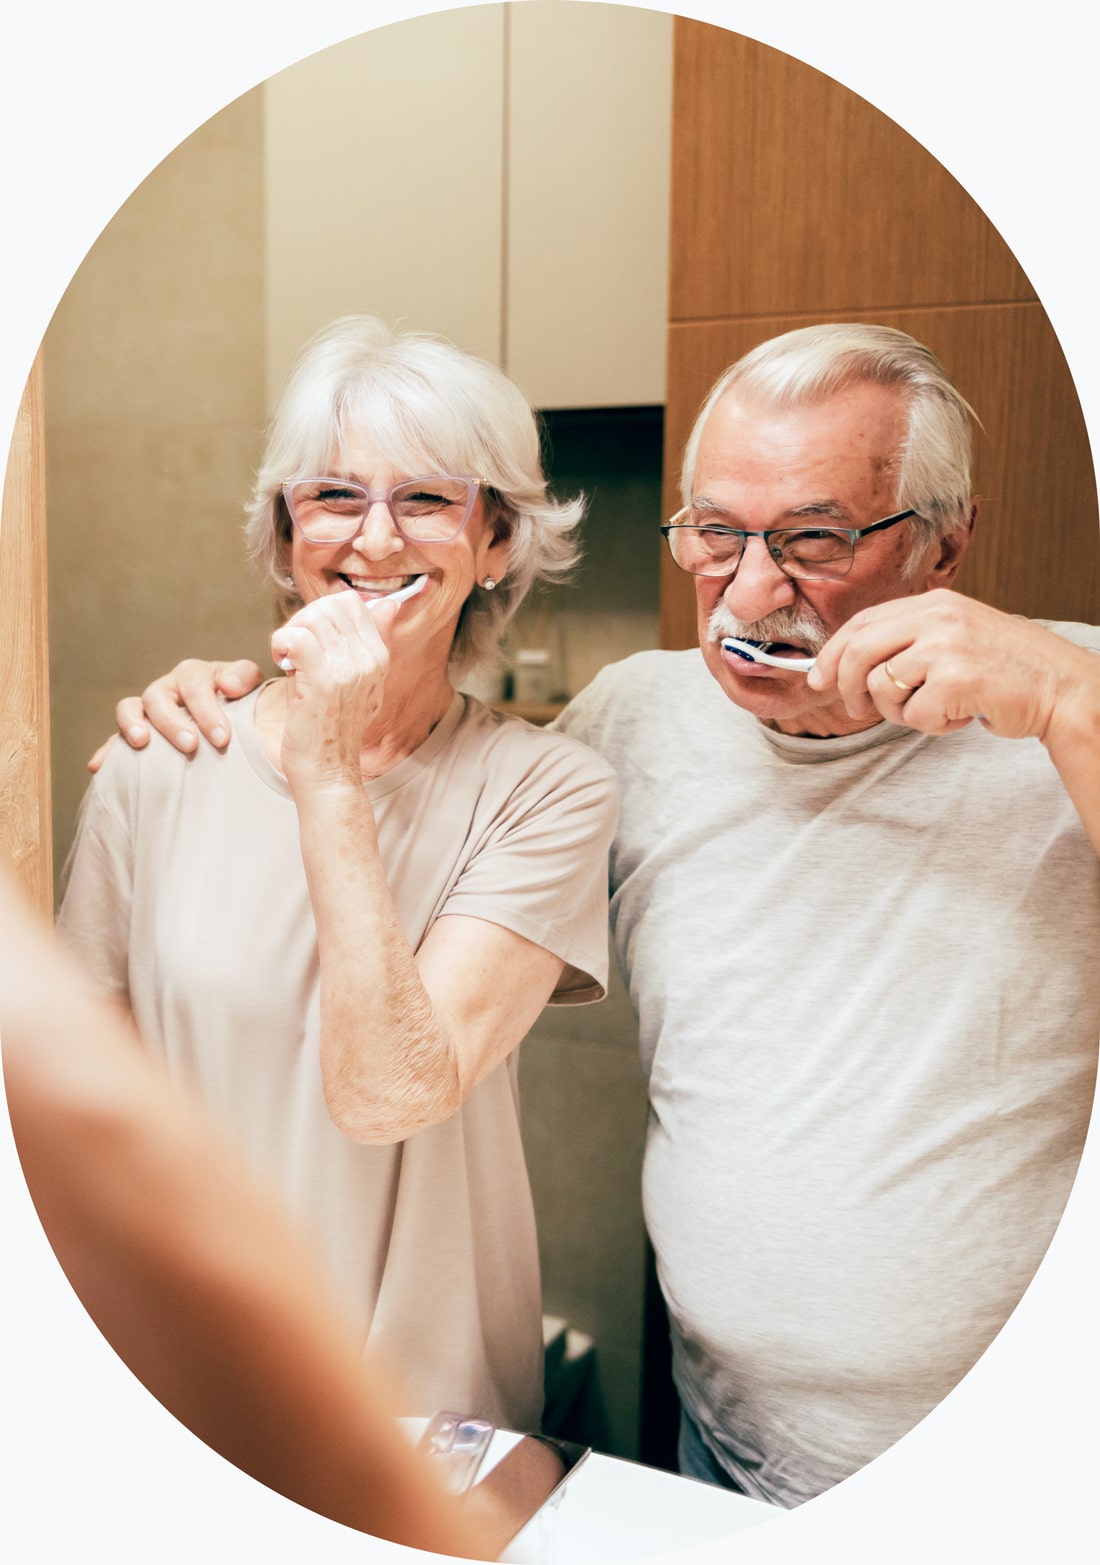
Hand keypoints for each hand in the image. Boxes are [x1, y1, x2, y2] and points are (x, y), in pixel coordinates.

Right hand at [88, 659, 263, 770]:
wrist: (234, 728)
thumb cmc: (242, 706)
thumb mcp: (248, 687)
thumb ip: (244, 678)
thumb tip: (229, 685)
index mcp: (195, 675)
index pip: (195, 685)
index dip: (207, 710)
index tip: (223, 738)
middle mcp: (167, 688)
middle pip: (159, 696)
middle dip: (173, 721)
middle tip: (190, 746)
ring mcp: (148, 710)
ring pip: (130, 708)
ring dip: (132, 724)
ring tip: (141, 743)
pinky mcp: (135, 733)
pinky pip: (115, 739)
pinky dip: (107, 751)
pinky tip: (99, 766)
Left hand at [272, 592, 401, 788]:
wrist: (328, 771)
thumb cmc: (335, 728)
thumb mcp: (361, 682)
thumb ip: (372, 641)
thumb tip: (388, 604)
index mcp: (378, 657)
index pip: (351, 604)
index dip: (322, 613)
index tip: (311, 639)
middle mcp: (368, 661)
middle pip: (330, 606)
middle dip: (303, 620)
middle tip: (294, 649)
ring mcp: (347, 671)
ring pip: (312, 618)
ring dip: (290, 632)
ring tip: (287, 657)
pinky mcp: (322, 682)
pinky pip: (296, 638)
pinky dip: (281, 643)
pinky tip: (280, 661)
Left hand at [807, 589, 1085, 741]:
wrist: (1062, 688)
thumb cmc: (1006, 671)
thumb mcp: (955, 637)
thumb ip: (908, 642)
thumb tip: (845, 667)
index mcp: (935, 602)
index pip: (862, 622)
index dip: (832, 653)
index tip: (818, 679)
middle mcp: (939, 616)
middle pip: (859, 652)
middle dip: (848, 687)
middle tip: (859, 709)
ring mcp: (947, 645)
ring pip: (883, 687)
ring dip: (901, 712)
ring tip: (936, 707)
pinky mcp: (958, 677)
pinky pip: (915, 714)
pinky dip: (934, 725)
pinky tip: (962, 714)